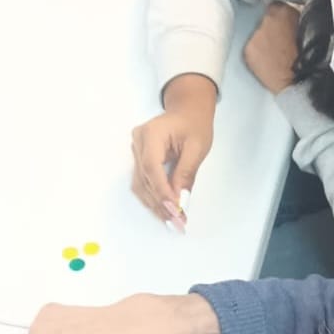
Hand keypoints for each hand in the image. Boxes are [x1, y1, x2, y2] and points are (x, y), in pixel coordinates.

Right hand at [132, 74, 216, 231]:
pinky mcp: (139, 159)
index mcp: (151, 134)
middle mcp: (139, 142)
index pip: (152, 168)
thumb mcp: (197, 147)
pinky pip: (143, 181)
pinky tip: (166, 210)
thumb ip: (186, 173)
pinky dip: (154, 197)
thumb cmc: (195, 124)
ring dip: (156, 204)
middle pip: (144, 179)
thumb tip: (180, 200)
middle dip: (160, 203)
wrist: (188, 111)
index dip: (161, 192)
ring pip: (141, 184)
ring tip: (173, 220)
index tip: (174, 210)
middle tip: (177, 222)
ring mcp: (136, 150)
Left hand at [243, 2, 299, 95]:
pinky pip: (251, 49)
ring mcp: (255, 35)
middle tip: (279, 40)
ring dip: (263, 40)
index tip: (283, 25)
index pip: (276, 6)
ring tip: (274, 53)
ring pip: (256, 34)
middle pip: (264, 19)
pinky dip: (256, 54)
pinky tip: (267, 62)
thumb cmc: (309, 57)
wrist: (300, 79)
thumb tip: (291, 19)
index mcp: (284, 10)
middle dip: (270, 27)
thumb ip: (296, 18)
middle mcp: (266, 19)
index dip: (280, 17)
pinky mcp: (248, 51)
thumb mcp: (308, 29)